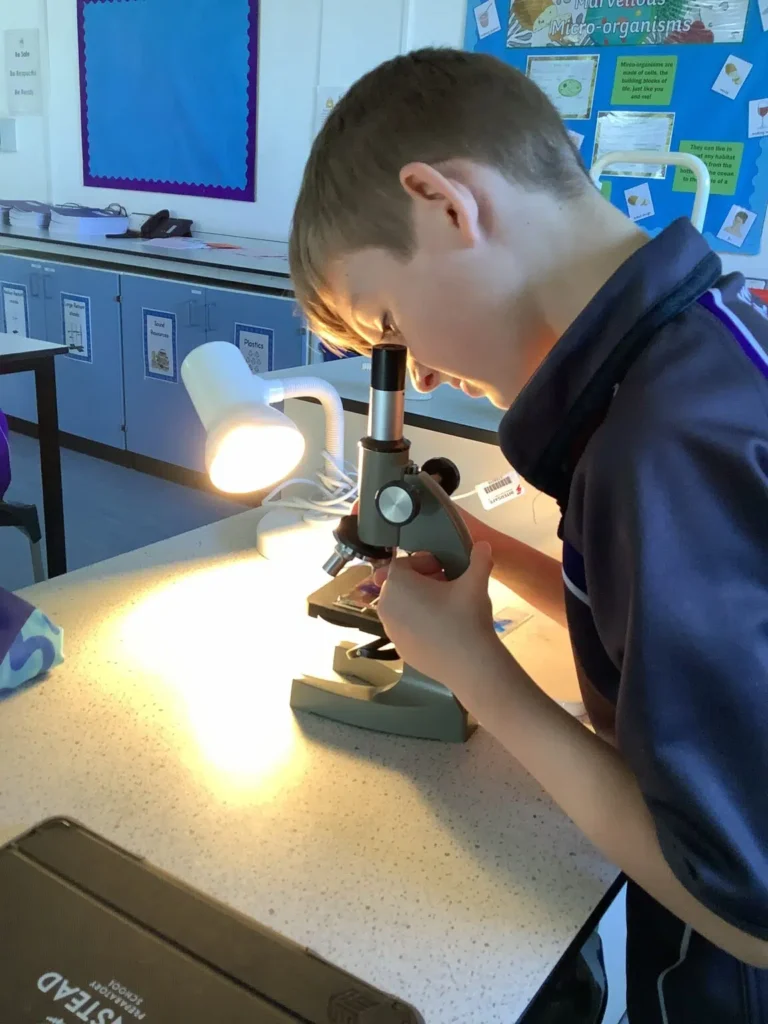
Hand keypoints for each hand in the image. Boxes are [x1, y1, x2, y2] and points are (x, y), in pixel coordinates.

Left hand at [376, 541, 504, 702]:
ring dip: (418, 601)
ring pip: (401, 605)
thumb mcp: (475, 582)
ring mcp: (390, 630)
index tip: (444, 569)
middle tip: (446, 585)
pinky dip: (417, 622)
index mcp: (397, 584)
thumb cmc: (466, 617)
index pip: (403, 562)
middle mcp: (386, 605)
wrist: (469, 665)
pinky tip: (441, 629)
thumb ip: (478, 559)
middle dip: (421, 580)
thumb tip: (484, 545)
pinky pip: (405, 626)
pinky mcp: (398, 649)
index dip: (425, 562)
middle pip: (400, 583)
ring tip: (445, 607)